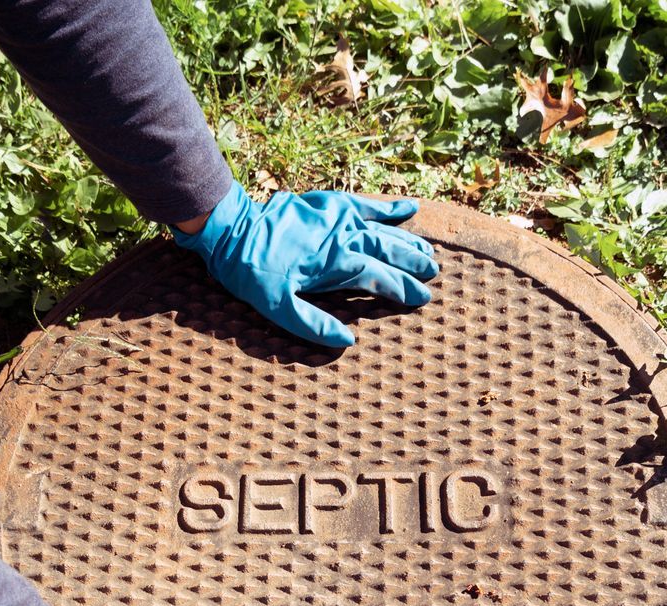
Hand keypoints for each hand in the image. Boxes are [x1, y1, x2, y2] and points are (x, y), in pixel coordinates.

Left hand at [174, 182, 438, 347]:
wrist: (232, 228)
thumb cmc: (253, 272)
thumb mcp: (277, 308)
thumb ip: (313, 325)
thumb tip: (347, 341)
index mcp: (338, 265)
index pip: (381, 279)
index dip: (404, 289)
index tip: (423, 298)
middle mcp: (345, 238)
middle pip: (389, 251)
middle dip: (414, 263)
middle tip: (433, 274)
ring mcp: (338, 218)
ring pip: (383, 229)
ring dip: (407, 240)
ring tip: (428, 252)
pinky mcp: (329, 203)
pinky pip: (365, 203)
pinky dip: (388, 207)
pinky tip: (410, 207)